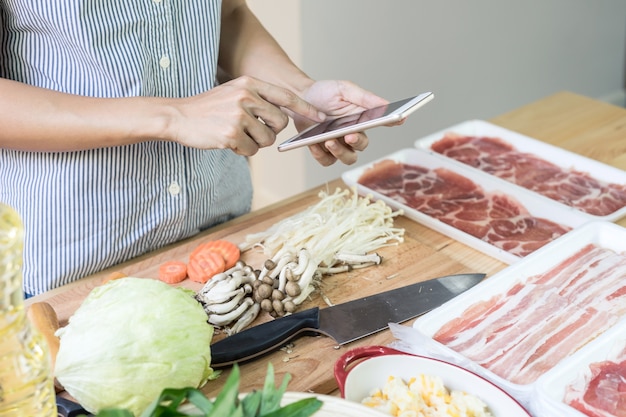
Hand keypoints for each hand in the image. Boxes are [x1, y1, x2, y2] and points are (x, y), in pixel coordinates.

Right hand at [168, 76, 324, 155]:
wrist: (178, 116)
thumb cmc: (208, 108)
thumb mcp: (233, 93)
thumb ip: (257, 99)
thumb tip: (283, 115)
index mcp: (249, 84)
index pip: (285, 96)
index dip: (305, 108)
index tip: (319, 117)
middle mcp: (246, 97)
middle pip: (280, 123)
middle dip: (271, 132)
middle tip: (253, 131)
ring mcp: (239, 115)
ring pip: (267, 139)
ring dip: (255, 143)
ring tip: (236, 135)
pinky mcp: (232, 133)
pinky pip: (252, 150)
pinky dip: (242, 151)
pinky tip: (227, 142)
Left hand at [294, 80, 387, 165]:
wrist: (299, 98)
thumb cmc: (324, 93)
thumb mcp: (344, 90)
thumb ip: (364, 98)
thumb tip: (386, 104)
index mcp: (362, 118)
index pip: (383, 122)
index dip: (394, 121)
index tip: (399, 118)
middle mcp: (353, 133)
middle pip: (362, 145)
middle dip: (357, 141)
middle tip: (349, 135)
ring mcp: (339, 144)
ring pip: (348, 158)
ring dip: (340, 152)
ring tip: (329, 140)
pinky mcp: (323, 151)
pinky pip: (326, 161)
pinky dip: (320, 154)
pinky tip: (314, 143)